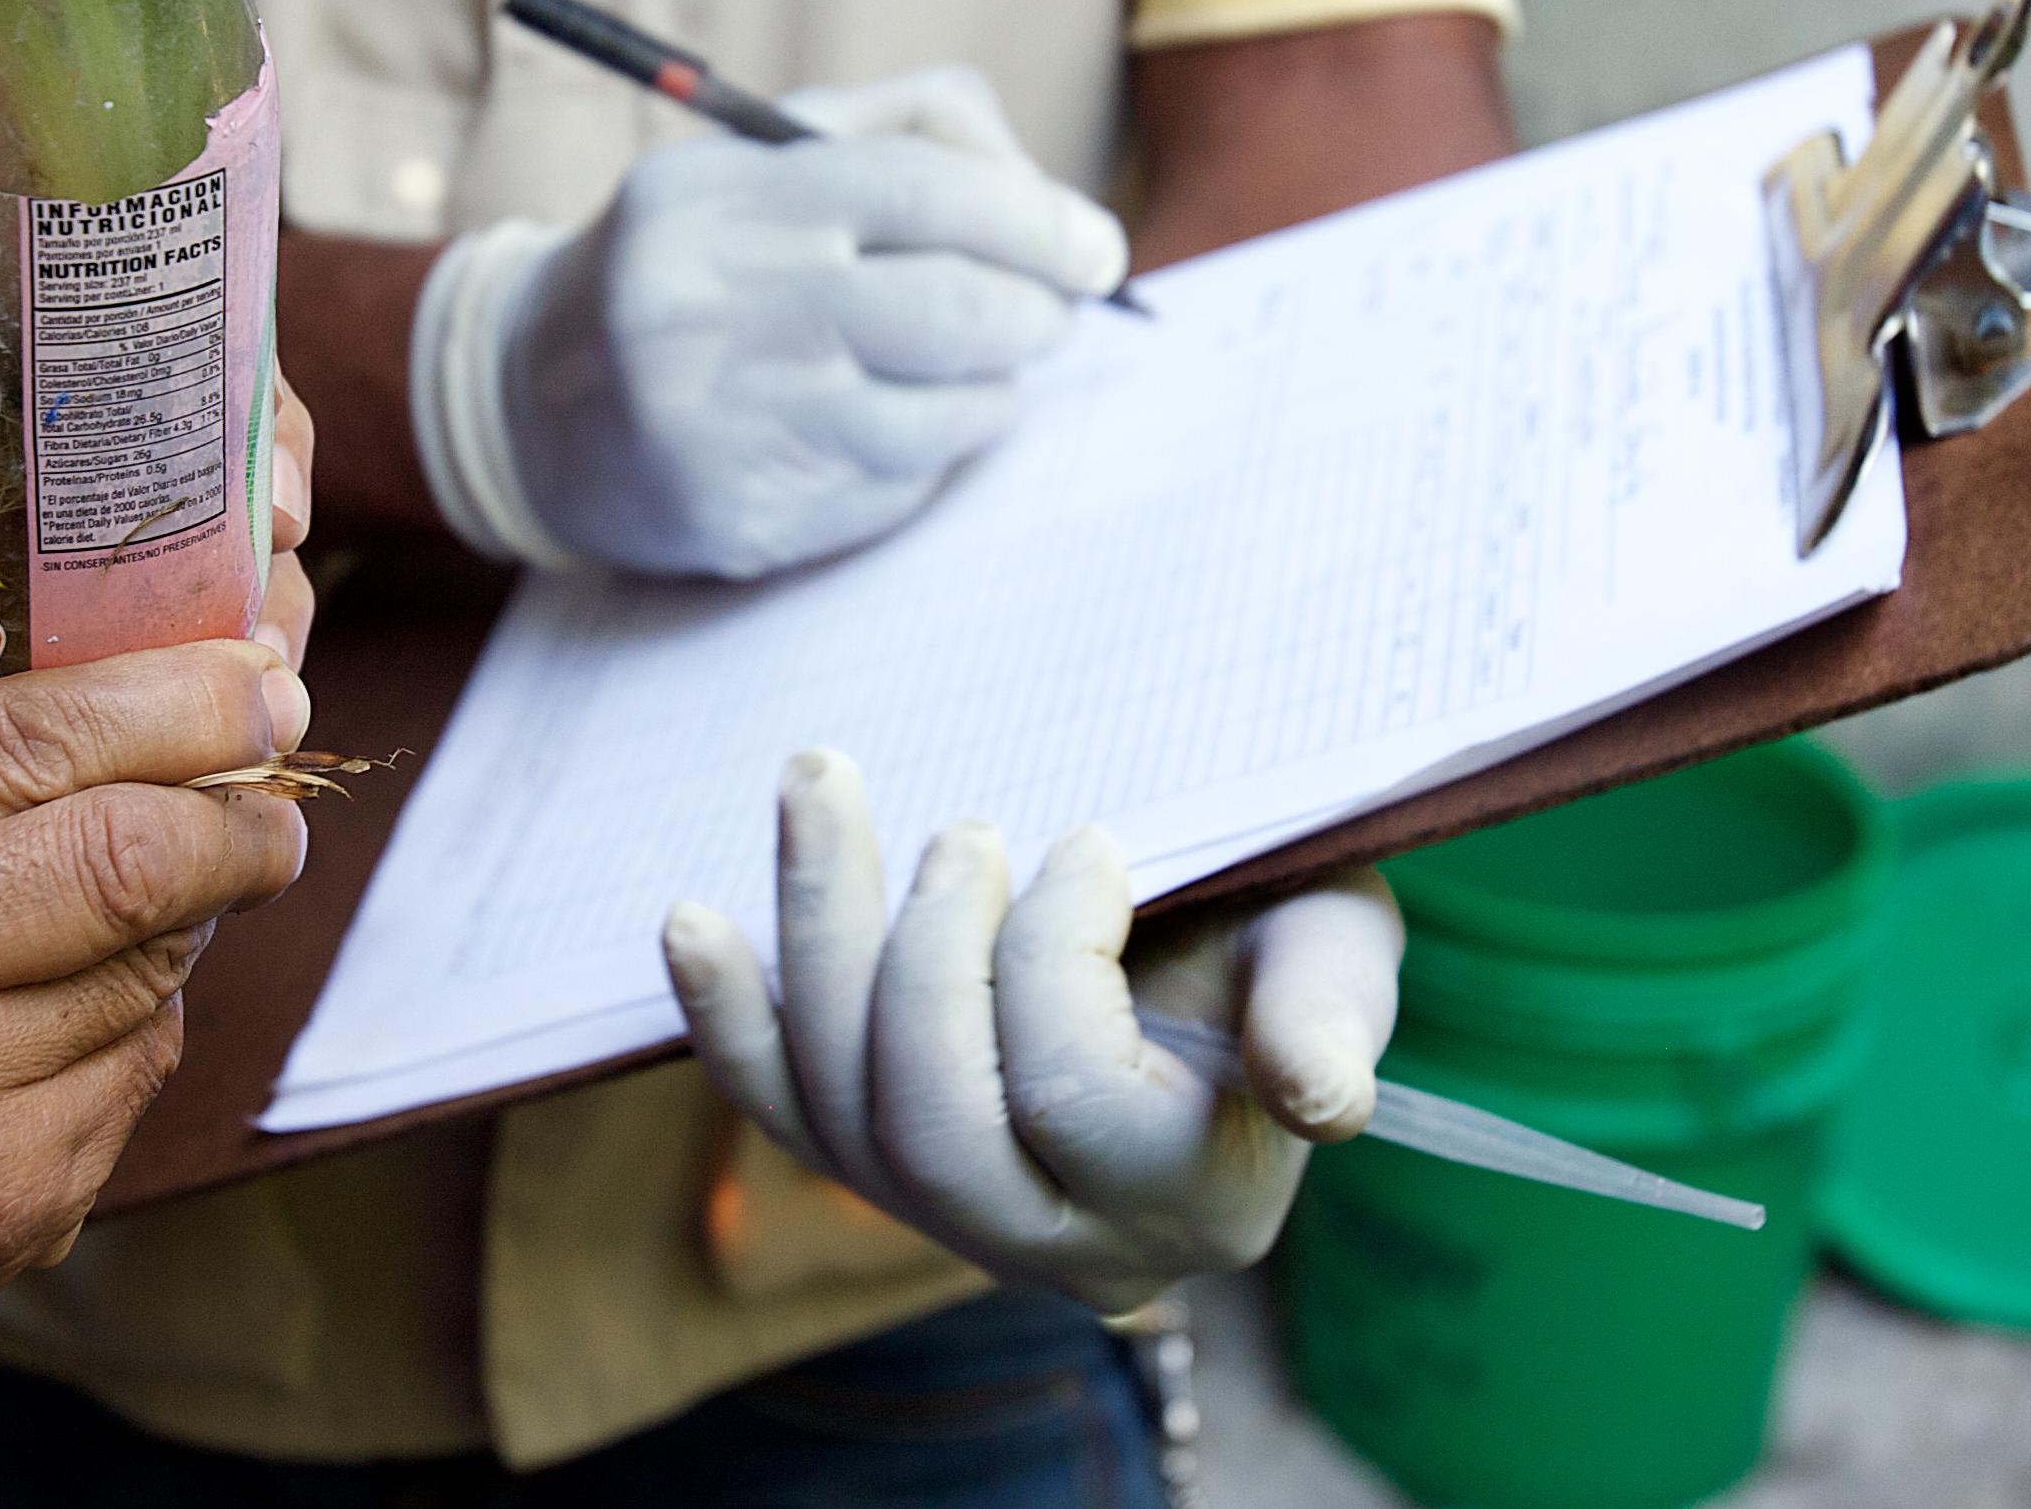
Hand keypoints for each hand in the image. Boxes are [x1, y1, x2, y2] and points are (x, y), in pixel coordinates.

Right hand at [0, 225, 318, 1270]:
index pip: (8, 738)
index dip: (167, 694)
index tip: (251, 662)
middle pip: (120, 848)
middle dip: (237, 786)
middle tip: (279, 739)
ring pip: (146, 958)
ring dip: (195, 897)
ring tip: (191, 850)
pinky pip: (132, 1066)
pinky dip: (139, 1009)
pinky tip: (96, 986)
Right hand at [412, 67, 1128, 578]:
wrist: (533, 400)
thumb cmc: (696, 257)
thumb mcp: (765, 154)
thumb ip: (912, 130)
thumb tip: (1053, 204)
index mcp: (727, 202)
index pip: (925, 192)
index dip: (1037, 219)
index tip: (1095, 248)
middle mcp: (725, 313)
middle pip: (958, 311)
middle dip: (1038, 312)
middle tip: (1052, 309)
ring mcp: (737, 429)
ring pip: (950, 414)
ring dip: (993, 389)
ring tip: (961, 363)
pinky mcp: (749, 522)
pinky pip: (904, 489)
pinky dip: (927, 453)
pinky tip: (879, 421)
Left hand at [662, 749, 1400, 1312]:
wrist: (1224, 948)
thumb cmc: (1283, 935)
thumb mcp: (1339, 950)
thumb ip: (1330, 1012)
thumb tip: (1319, 1096)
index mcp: (1195, 1202)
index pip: (1069, 1094)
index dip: (1054, 951)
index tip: (1091, 841)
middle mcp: (1069, 1248)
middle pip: (929, 1127)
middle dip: (918, 953)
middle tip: (963, 831)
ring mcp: (960, 1222)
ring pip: (841, 1114)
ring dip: (814, 934)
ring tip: (823, 782)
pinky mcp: (881, 1169)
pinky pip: (782, 1113)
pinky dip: (725, 1016)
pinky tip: (691, 921)